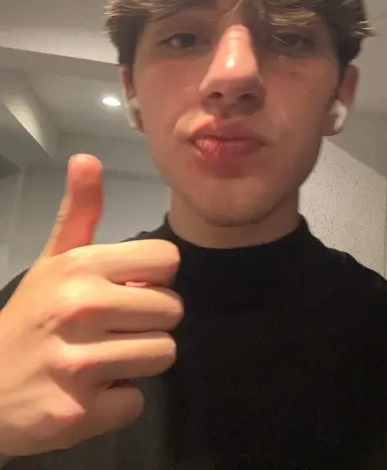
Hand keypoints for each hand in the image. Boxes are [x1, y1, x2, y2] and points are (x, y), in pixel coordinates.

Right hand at [0, 155, 182, 456]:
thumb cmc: (30, 317)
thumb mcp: (53, 261)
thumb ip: (79, 212)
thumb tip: (87, 158)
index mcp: (81, 267)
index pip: (167, 260)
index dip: (152, 277)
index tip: (128, 289)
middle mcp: (83, 308)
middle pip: (172, 310)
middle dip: (148, 321)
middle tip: (113, 328)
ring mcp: (81, 364)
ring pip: (163, 353)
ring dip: (138, 360)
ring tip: (103, 358)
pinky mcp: (80, 413)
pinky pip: (137, 400)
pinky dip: (118, 400)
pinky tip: (90, 390)